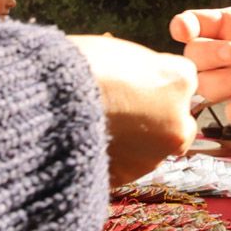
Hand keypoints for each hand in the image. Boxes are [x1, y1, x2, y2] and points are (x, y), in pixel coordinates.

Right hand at [71, 35, 197, 185]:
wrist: (48, 104)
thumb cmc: (80, 68)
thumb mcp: (123, 53)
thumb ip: (147, 70)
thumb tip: (145, 83)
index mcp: (179, 81)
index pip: (182, 81)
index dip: (156, 82)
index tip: (134, 82)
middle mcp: (178, 121)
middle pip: (177, 121)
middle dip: (157, 119)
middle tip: (122, 109)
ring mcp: (154, 155)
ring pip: (152, 148)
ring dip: (136, 141)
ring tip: (100, 126)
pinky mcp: (129, 177)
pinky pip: (126, 167)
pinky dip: (115, 159)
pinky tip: (92, 143)